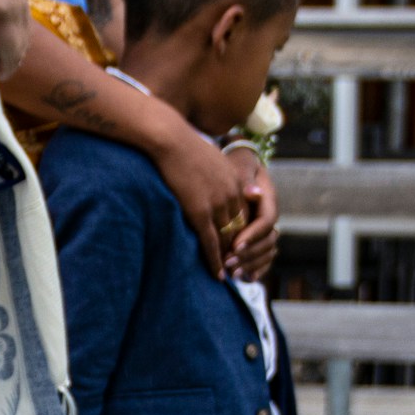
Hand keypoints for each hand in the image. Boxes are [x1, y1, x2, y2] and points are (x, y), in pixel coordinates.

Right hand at [151, 123, 247, 278]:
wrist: (170, 139)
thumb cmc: (183, 144)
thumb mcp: (212, 156)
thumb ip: (220, 172)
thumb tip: (219, 177)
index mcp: (235, 182)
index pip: (245, 214)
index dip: (242, 232)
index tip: (240, 246)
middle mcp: (231, 195)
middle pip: (240, 230)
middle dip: (239, 250)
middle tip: (238, 267)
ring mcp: (217, 205)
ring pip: (228, 240)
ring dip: (228, 260)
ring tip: (229, 275)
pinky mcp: (200, 212)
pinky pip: (211, 243)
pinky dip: (215, 261)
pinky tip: (218, 275)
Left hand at [225, 149, 279, 280]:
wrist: (233, 168)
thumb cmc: (232, 167)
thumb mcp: (238, 167)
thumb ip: (244, 180)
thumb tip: (253, 192)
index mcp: (268, 200)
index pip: (266, 222)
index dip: (252, 235)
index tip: (235, 245)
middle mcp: (270, 216)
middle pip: (268, 241)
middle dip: (249, 254)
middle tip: (228, 262)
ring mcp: (266, 229)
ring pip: (268, 252)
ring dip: (251, 264)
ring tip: (233, 273)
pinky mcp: (259, 239)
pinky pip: (265, 258)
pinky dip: (257, 269)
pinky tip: (246, 279)